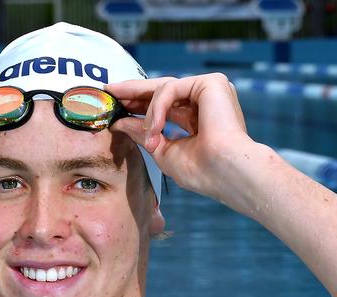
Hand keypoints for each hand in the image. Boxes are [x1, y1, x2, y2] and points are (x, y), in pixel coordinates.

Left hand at [107, 73, 254, 201]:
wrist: (226, 173)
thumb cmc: (202, 171)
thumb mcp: (162, 151)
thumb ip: (143, 133)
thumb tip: (121, 121)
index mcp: (197, 118)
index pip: (163, 105)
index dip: (138, 103)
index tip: (115, 105)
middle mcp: (204, 101)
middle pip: (161, 89)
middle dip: (132, 91)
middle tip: (109, 90)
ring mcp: (208, 91)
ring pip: (163, 89)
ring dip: (148, 114)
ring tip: (150, 138)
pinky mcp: (211, 83)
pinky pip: (170, 88)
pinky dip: (158, 108)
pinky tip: (156, 127)